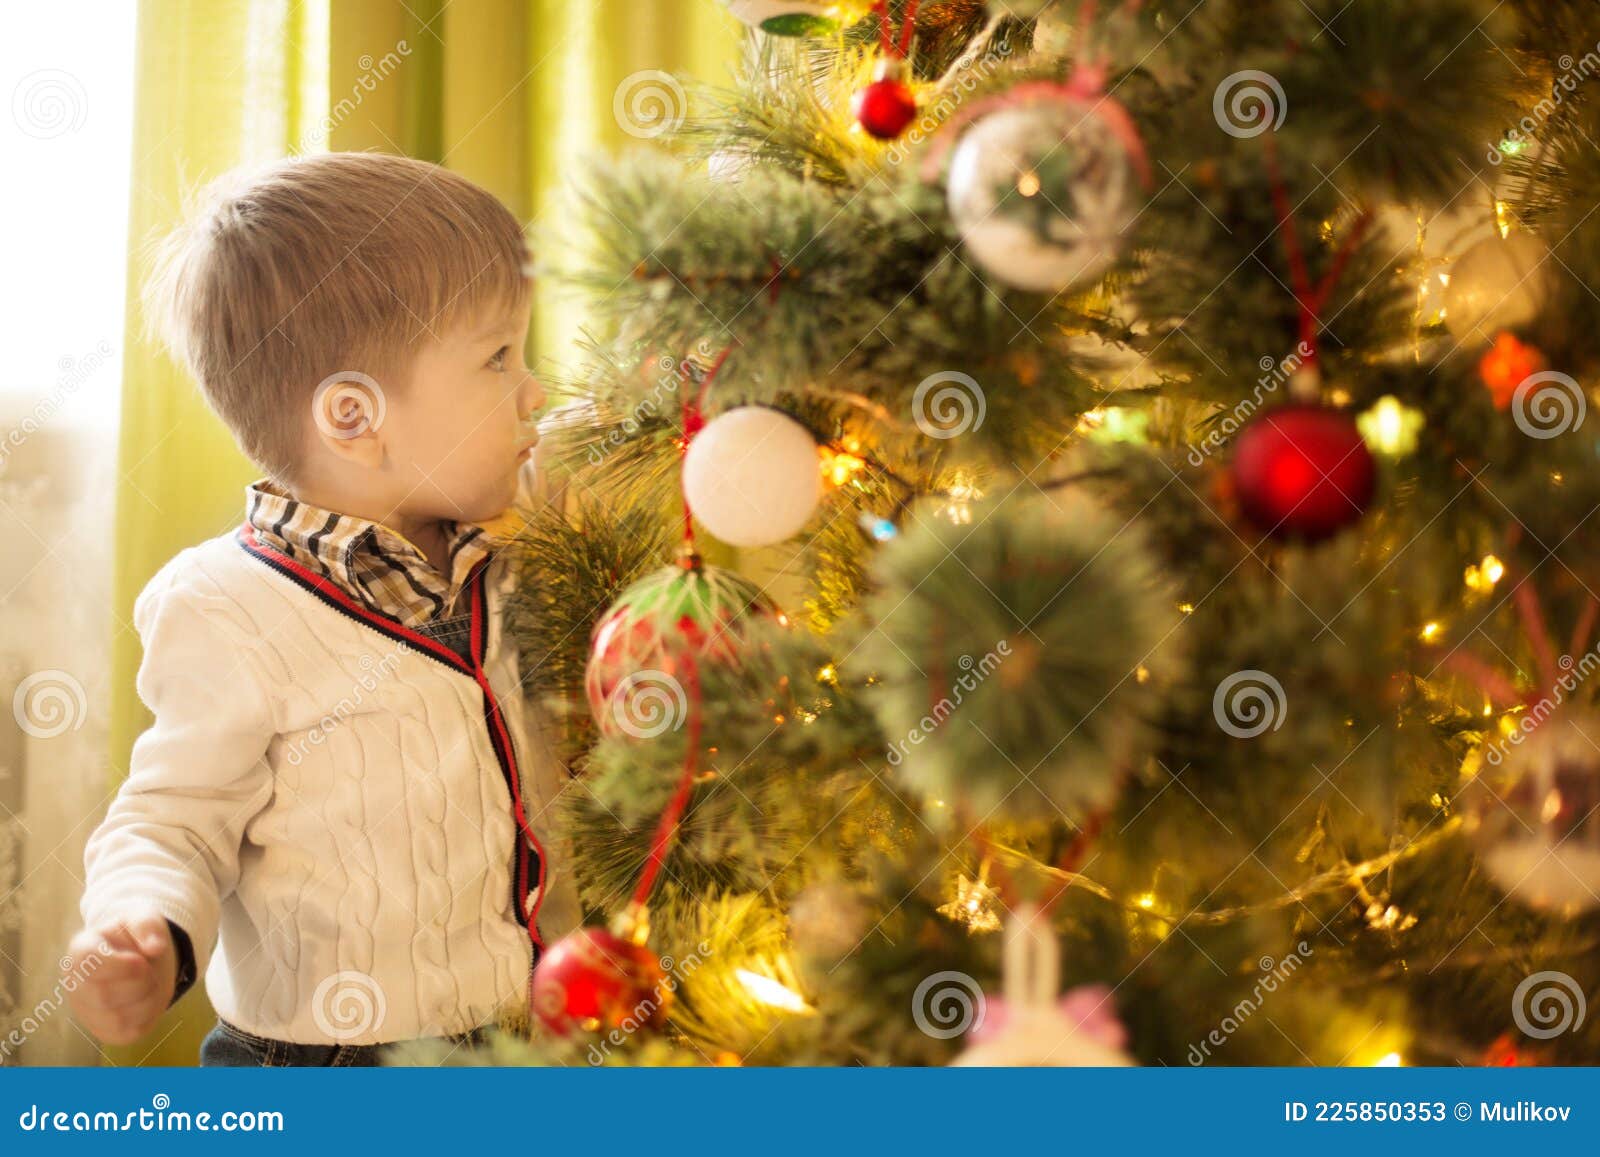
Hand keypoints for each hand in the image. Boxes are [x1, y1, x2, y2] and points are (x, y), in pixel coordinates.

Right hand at [63, 913, 177, 1046]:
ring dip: (148, 1000)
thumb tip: (155, 947)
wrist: (140, 955)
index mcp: (81, 950)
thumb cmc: (136, 935)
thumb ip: (148, 926)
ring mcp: (86, 1010)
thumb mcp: (143, 917)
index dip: (121, 965)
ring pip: (116, 1018)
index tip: (141, 961)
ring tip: (150, 982)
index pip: (87, 963)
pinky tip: (147, 999)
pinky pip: (127, 1032)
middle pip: (103, 995)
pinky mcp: (104, 1029)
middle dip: (140, 983)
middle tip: (149, 969)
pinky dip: (148, 1017)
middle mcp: (75, 984)